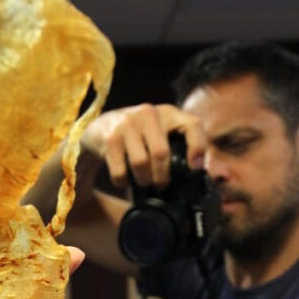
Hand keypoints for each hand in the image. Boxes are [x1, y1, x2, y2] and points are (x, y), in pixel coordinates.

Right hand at [82, 103, 205, 190]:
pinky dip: (123, 182)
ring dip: (143, 180)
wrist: (101, 128)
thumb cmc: (138, 135)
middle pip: (161, 153)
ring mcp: (127, 123)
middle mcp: (149, 113)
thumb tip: (198, 173)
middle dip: (162, 177)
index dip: (197, 147)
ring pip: (141, 163)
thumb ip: (178, 145)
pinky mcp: (110, 137)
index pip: (192, 124)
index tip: (195, 168)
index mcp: (168, 112)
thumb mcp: (159, 132)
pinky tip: (124, 180)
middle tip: (161, 185)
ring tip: (143, 182)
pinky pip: (120, 170)